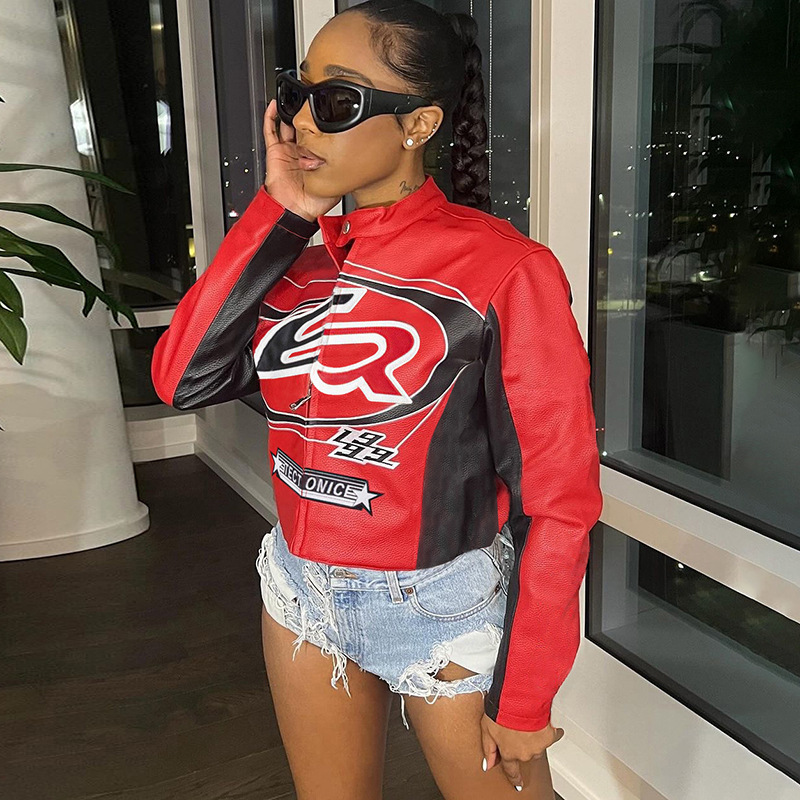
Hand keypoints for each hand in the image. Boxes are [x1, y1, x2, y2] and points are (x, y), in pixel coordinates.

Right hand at [262, 98, 341, 222]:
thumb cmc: (313, 203)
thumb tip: (362, 161)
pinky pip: (270, 130)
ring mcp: (287, 150)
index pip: (319, 137)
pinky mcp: (275, 151)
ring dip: (291, 113)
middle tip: (316, 105)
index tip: (333, 114)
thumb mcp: (337, 183)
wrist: (295, 210)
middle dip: (309, 118)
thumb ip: (346, 170)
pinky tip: (275, 104)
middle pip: (304, 128)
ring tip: (298, 100)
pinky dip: (270, 116)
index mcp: (314, 158)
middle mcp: (300, 152)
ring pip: (287, 125)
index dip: (324, 127)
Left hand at [480, 713, 563, 791]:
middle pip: (524, 755)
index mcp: (508, 753)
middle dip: (521, 745)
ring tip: (527, 722)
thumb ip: (488, 748)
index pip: (511, 770)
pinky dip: (550, 732)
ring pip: (536, 747)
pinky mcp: (549, 737)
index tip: (518, 783)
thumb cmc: (502, 711)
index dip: (514, 777)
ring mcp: (537, 746)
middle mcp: (524, 754)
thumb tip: (488, 764)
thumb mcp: (486, 729)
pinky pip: (552, 737)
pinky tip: (547, 724)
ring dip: (533, 737)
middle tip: (518, 729)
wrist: (519, 700)